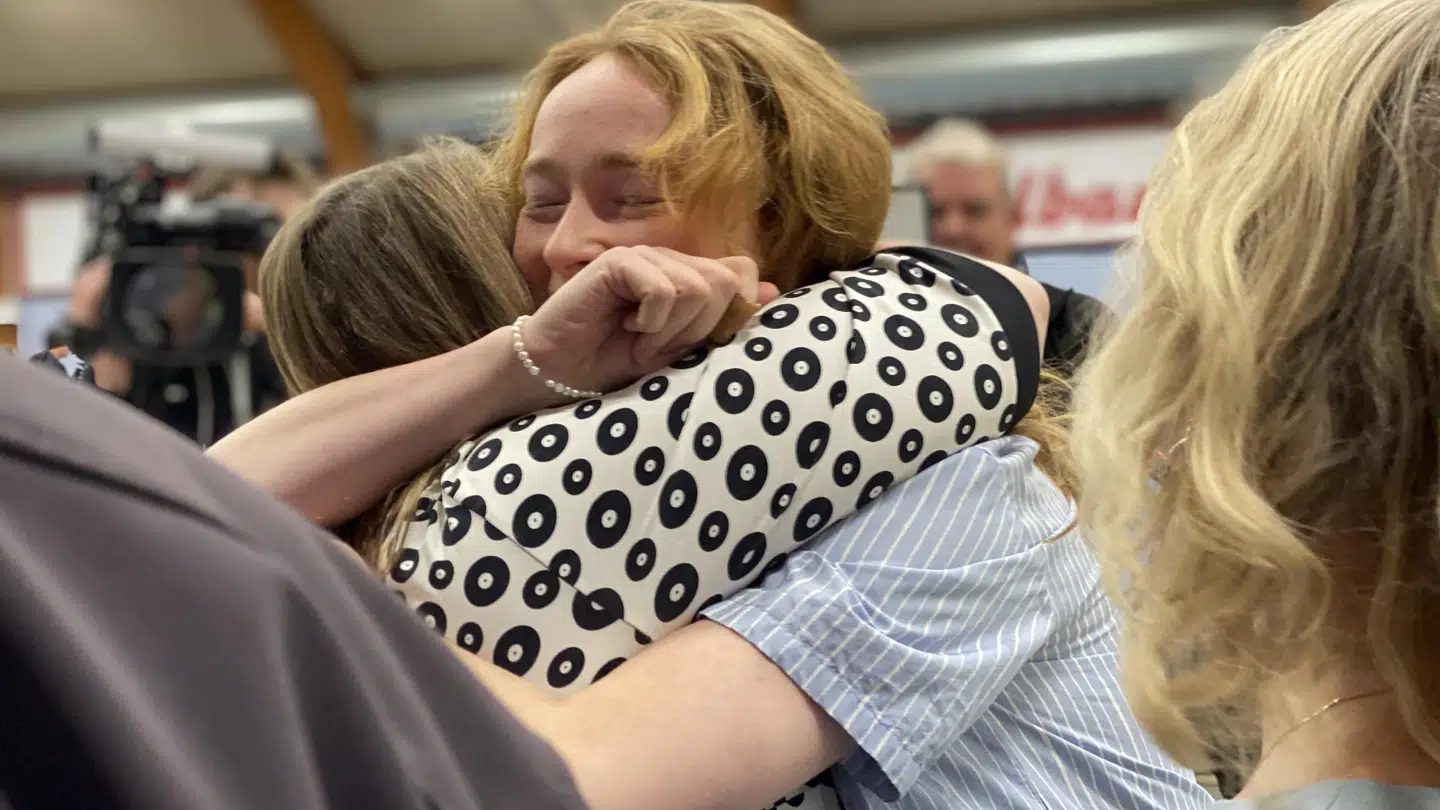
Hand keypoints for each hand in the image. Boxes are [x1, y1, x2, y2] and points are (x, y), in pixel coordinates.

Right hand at [520, 247, 778, 394]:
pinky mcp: (619, 262)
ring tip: (639, 335)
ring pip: (697, 289)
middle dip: (698, 327)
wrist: (562, 371)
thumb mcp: (682, 347)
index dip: (728, 315)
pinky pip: (664, 290)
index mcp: (689, 275)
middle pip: (725, 283)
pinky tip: (626, 325)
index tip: (690, 342)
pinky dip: (651, 321)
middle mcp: (671, 259)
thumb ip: (723, 318)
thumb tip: (773, 292)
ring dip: (670, 329)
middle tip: (659, 341)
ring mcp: (645, 256)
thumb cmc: (618, 360)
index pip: (743, 274)